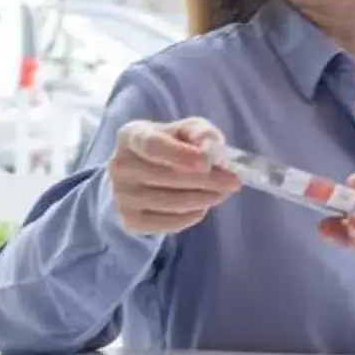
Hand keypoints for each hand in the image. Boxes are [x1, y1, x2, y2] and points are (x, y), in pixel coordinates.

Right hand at [105, 117, 239, 236]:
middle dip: (207, 181)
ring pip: (171, 202)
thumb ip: (202, 134)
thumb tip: (210, 151)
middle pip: (168, 177)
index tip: (206, 164)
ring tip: (221, 193)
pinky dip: (191, 216)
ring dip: (204, 199)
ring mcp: (121, 195)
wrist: (139, 175)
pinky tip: (201, 206)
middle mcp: (120, 166)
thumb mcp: (186, 131)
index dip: (179, 155)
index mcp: (131, 136)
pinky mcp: (129, 220)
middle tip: (234, 183)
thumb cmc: (169, 146)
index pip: (153, 145)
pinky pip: (168, 223)